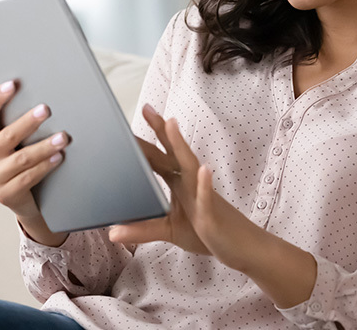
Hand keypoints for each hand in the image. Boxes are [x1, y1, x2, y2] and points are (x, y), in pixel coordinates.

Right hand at [0, 80, 67, 245]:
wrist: (16, 194)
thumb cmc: (11, 154)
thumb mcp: (1, 133)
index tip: (13, 84)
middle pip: (7, 136)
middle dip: (28, 122)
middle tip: (46, 109)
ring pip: (21, 159)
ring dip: (44, 147)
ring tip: (63, 138)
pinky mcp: (5, 194)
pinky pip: (28, 178)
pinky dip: (44, 167)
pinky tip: (59, 157)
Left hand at [109, 104, 266, 271]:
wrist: (243, 247)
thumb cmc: (208, 233)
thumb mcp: (169, 231)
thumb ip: (142, 230)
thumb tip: (113, 232)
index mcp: (180, 184)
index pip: (160, 158)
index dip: (146, 140)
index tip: (131, 122)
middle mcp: (191, 183)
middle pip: (173, 153)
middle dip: (161, 131)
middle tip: (147, 109)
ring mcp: (202, 196)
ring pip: (190, 167)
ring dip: (180, 146)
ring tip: (171, 124)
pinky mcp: (212, 214)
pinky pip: (207, 197)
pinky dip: (205, 184)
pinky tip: (204, 171)